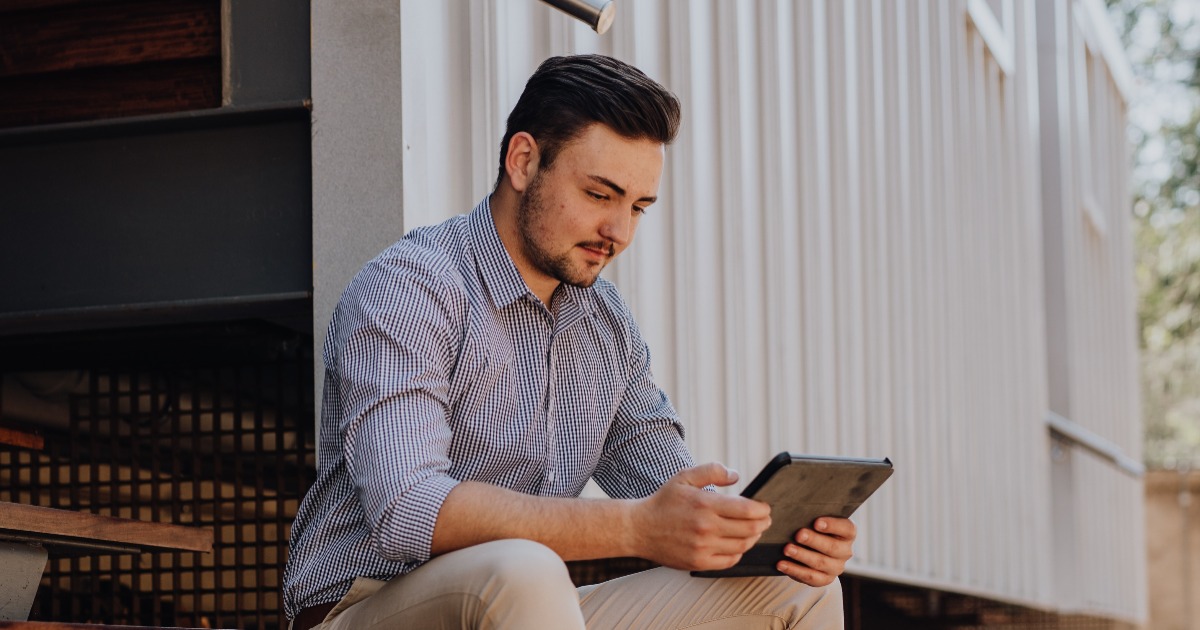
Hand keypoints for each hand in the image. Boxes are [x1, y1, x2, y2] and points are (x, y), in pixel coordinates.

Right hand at [628, 463, 771, 571]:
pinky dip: (739, 552)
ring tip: (753, 530)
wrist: (639, 528)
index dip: (762, 509)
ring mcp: (703, 548)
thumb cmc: (663, 502)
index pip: (747, 510)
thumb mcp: (684, 477)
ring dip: (753, 538)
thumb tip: (735, 475)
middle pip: (750, 529)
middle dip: (763, 523)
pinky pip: (729, 560)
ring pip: (742, 545)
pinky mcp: (699, 562)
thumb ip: (712, 471)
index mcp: (705, 505)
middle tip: (764, 519)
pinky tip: (737, 544)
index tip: (765, 507)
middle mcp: (706, 528)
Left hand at [776, 517, 856, 585]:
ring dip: (802, 556)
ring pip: (820, 563)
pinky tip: (781, 564)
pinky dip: (795, 570)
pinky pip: (810, 577)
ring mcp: (836, 567)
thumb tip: (796, 509)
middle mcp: (845, 551)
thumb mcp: (817, 520)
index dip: (832, 525)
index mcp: (848, 534)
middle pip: (832, 547)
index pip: (846, 528)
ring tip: (786, 549)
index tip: (816, 522)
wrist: (814, 549)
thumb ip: (812, 515)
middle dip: (813, 541)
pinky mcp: (825, 579)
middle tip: (798, 535)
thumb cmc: (814, 528)